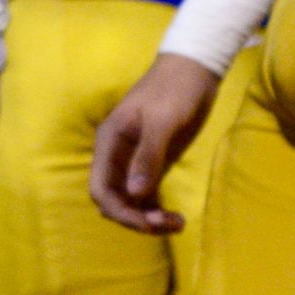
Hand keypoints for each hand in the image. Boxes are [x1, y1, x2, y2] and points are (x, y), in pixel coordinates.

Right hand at [87, 53, 219, 232]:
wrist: (194, 70)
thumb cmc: (174, 89)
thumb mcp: (162, 120)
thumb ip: (148, 156)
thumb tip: (134, 194)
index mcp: (110, 143)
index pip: (101, 189)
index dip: (119, 211)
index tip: (147, 222)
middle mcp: (117, 157)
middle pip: (114, 201)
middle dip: (136, 218)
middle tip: (168, 223)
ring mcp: (134, 162)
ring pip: (130, 203)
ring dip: (149, 218)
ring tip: (178, 223)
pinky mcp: (153, 165)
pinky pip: (147, 198)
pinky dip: (158, 211)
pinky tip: (177, 218)